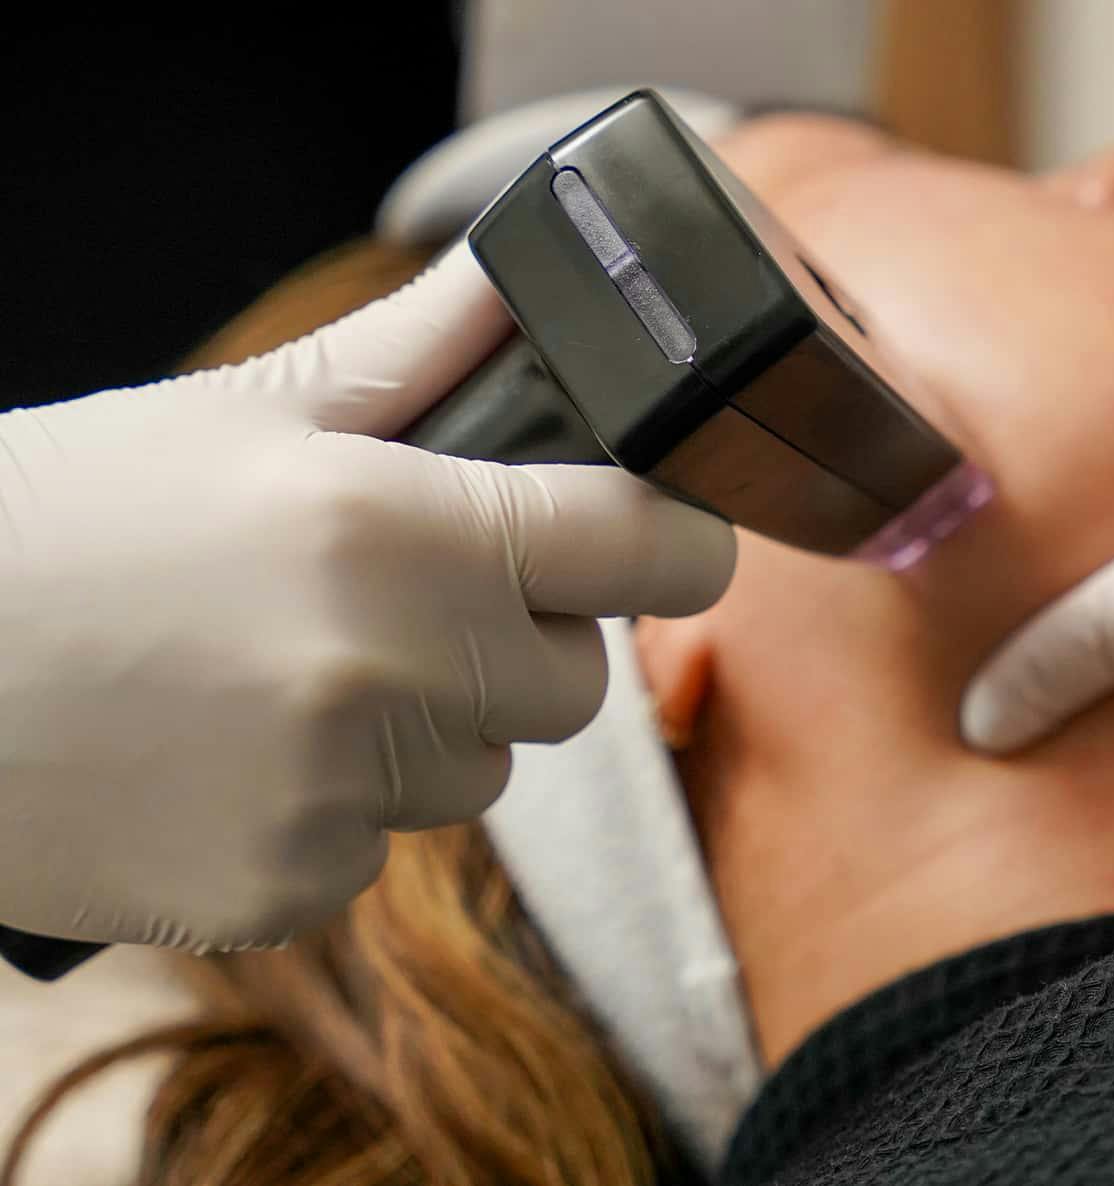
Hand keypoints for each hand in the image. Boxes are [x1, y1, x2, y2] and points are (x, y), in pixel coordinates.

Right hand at [0, 244, 734, 951]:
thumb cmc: (64, 524)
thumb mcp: (240, 414)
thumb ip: (418, 353)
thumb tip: (525, 276)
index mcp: (393, 528)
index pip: (645, 550)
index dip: (674, 541)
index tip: (660, 539)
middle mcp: (387, 672)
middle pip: (576, 682)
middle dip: (522, 641)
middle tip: (411, 598)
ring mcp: (338, 797)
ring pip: (483, 772)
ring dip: (427, 727)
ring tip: (292, 671)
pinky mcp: (285, 890)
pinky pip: (380, 849)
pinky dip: (336, 809)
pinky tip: (236, 753)